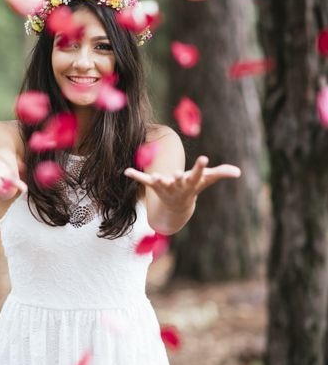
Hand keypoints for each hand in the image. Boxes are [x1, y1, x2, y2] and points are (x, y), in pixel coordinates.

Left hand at [124, 155, 240, 212]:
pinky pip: (143, 181)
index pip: (197, 174)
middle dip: (178, 178)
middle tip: (177, 173)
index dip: (200, 167)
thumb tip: (238, 172)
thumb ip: (221, 173)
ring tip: (154, 176)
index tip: (204, 158)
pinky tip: (126, 171)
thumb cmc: (193, 187)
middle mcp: (178, 185)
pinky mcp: (154, 185)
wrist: (176, 207)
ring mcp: (165, 186)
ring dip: (157, 180)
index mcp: (191, 182)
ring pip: (161, 183)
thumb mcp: (206, 180)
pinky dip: (135, 175)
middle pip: (179, 181)